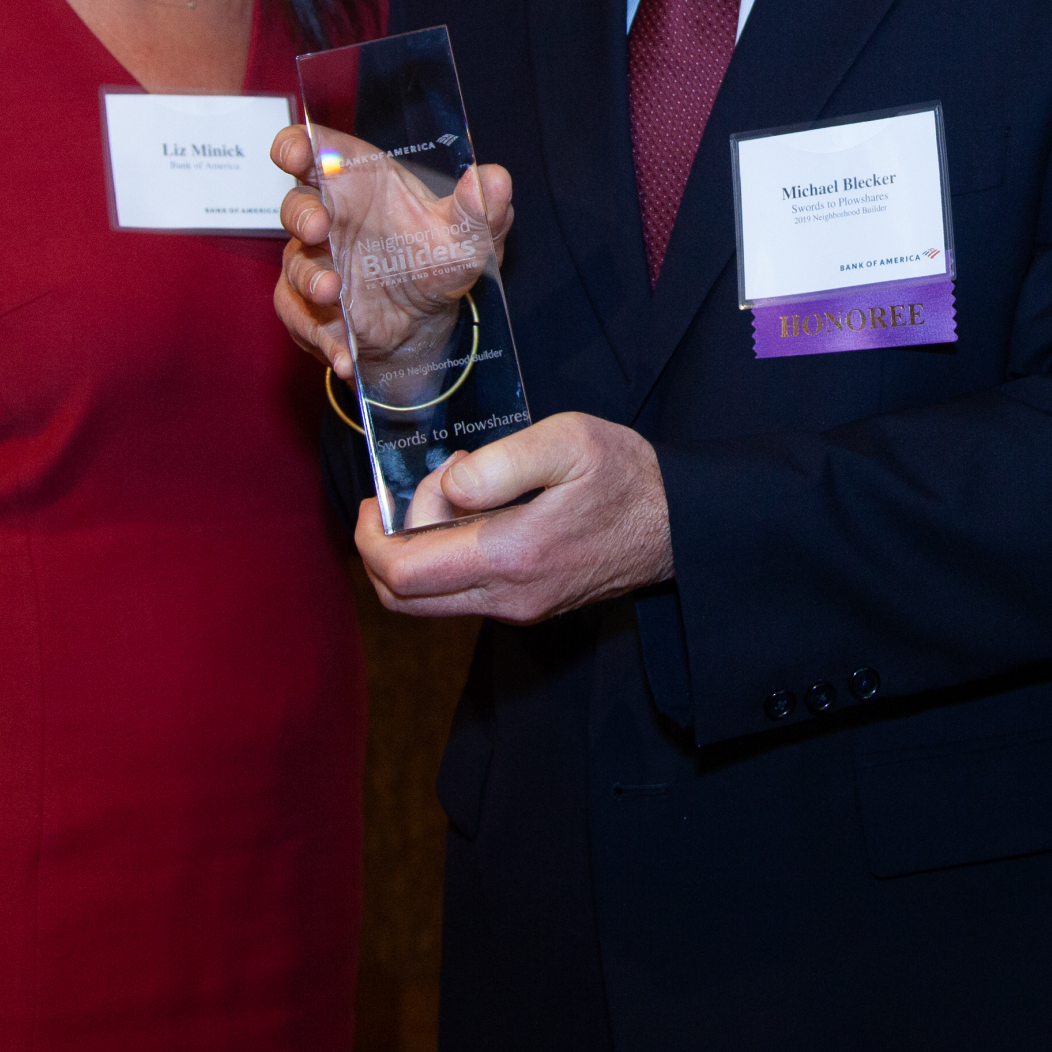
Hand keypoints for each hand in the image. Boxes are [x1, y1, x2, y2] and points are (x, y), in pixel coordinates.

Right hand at [273, 120, 513, 380]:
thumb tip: (494, 178)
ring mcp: (314, 263)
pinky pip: (302, 321)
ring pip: (295, 265)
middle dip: (301, 215)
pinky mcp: (308, 309)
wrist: (429, 321)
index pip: (315, 151)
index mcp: (358, 182)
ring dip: (309, 278)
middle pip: (296, 205)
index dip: (296, 147)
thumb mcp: (468, 237)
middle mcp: (330, 218)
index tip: (296, 154)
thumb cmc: (437, 259)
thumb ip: (482, 208)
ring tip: (331, 294)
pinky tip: (346, 357)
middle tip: (317, 229)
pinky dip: (321, 339)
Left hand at [353, 413, 674, 623]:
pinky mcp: (525, 608)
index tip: (382, 496)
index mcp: (510, 555)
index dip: (372, 537)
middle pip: (402, 599)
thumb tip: (450, 488)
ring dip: (416, 553)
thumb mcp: (568, 441)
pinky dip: (444, 561)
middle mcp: (507, 598)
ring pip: (427, 602)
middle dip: (382, 549)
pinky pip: (459, 596)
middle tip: (404, 499)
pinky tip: (473, 517)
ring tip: (449, 500)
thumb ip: (501, 462)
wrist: (678, 525)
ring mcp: (516, 609)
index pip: (402, 573)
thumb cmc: (624, 476)